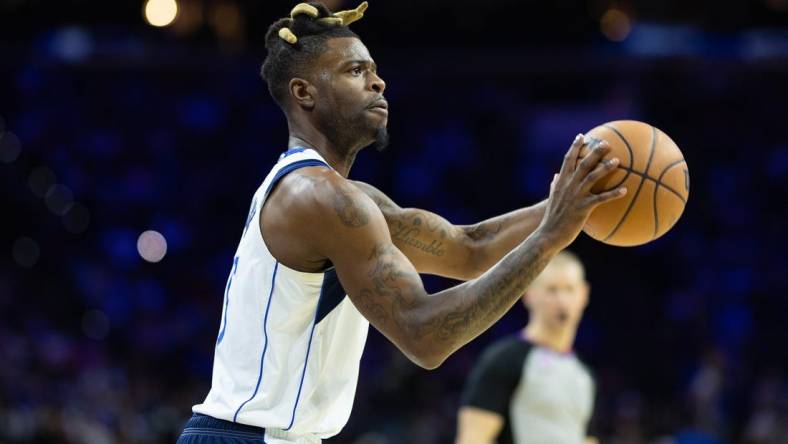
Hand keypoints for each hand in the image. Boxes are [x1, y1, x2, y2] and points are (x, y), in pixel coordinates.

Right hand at [538, 133, 626, 248]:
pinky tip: (625, 191)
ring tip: (618, 161)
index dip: (574, 147)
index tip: (581, 136)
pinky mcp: (583, 208)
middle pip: (582, 163)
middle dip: (594, 151)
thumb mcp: (551, 199)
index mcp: (560, 182)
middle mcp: (568, 186)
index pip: (567, 160)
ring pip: (592, 177)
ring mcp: (575, 196)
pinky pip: (601, 199)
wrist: (548, 234)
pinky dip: (613, 194)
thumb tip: (555, 176)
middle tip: (606, 143)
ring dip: (605, 168)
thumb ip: (554, 186)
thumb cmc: (551, 219)